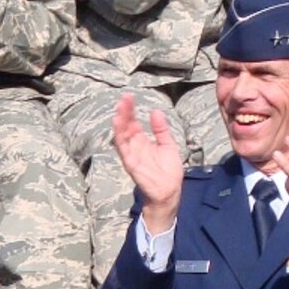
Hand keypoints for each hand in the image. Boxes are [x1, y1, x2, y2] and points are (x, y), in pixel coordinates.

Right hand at [110, 93, 183, 233]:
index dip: (131, 110)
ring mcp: (132, 155)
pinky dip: (120, 138)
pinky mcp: (132, 164)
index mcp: (142, 141)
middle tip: (124, 98)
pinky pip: (124, 150)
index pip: (133, 122)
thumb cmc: (168, 171)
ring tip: (119, 108)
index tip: (130, 96)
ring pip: (122, 136)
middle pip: (126, 126)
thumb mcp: (168, 145)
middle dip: (124, 112)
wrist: (170, 192)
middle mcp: (134, 147)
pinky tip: (119, 127)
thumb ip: (161, 129)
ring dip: (119, 122)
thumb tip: (155, 111)